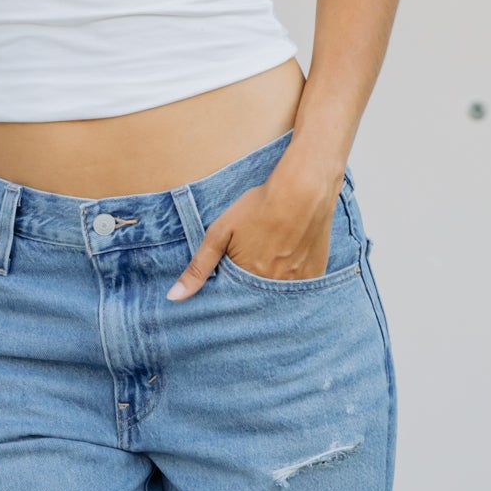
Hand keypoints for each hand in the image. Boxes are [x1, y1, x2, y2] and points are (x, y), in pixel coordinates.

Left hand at [167, 159, 340, 300]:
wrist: (303, 189)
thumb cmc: (259, 207)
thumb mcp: (220, 232)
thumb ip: (199, 266)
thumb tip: (174, 297)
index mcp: (247, 279)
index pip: (233, 301)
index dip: (230, 291)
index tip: (231, 278)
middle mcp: (273, 287)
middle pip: (256, 300)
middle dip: (250, 291)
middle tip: (254, 261)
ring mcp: (297, 284)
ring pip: (278, 296)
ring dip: (271, 286)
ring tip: (271, 260)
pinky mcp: (316, 276)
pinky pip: (301, 290)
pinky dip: (292, 282)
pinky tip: (289, 261)